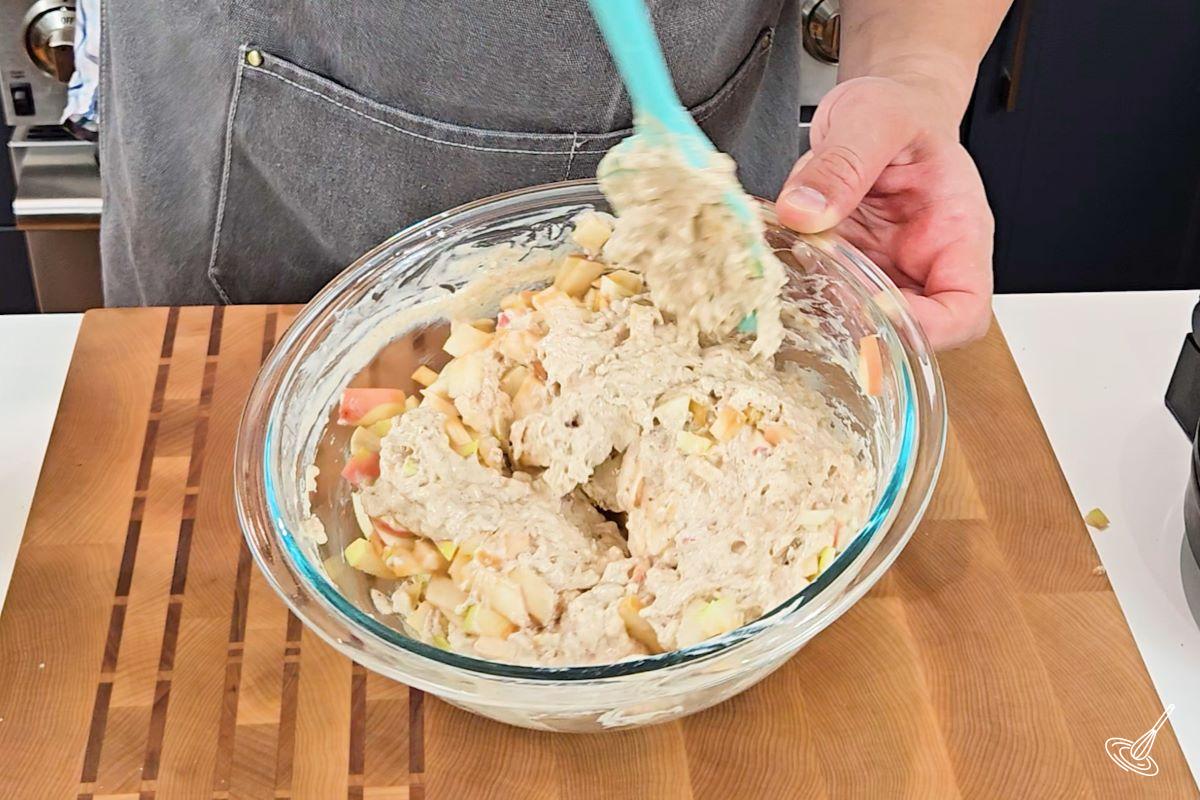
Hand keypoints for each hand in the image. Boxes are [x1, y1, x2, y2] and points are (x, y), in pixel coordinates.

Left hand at [775, 76, 993, 348]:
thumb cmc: (900, 109)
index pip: (964, 312)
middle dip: (860, 322)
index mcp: (957, 234)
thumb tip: (804, 211)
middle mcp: (922, 263)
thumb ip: (842, 162)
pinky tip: (781, 259)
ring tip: (797, 265)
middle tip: (818, 287)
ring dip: (823, 304)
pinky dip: (800, 285)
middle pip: (908, 331)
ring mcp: (882, 271)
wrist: (880, 107)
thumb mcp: (873, 116)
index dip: (926, 328)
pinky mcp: (844, 268)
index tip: (876, 307)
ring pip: (859, 319)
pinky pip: (825, 293)